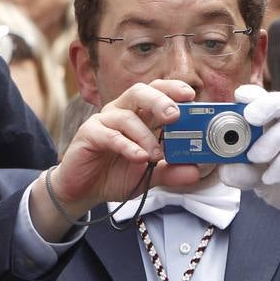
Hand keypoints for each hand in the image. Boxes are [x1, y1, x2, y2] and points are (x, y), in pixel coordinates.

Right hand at [34, 81, 203, 234]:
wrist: (84, 190)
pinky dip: (126, 145)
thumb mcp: (149, 176)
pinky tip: (138, 157)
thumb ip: (171, 172)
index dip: (173, 90)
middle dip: (160, 100)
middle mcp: (121, 112)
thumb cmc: (115, 174)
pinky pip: (109, 135)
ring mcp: (104, 121)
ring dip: (145, 135)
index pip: (157, 92)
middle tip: (175, 114)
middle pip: (140, 92)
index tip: (191, 96)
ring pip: (126, 115)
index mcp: (139, 115)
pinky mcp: (89, 134)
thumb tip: (195, 171)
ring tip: (156, 155)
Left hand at [221, 85, 279, 230]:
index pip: (264, 98)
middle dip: (265, 104)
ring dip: (271, 140)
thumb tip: (226, 168)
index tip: (238, 97)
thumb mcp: (255, 179)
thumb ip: (240, 172)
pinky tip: (271, 178)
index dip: (251, 94)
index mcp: (274, 118)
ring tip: (255, 158)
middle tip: (249, 117)